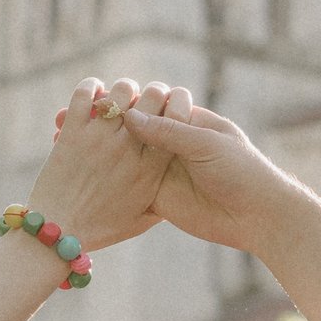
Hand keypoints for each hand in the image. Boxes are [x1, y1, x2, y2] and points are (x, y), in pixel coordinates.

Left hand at [20, 79, 171, 254]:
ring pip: (121, 91)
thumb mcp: (142, 219)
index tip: (173, 106)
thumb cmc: (102, 228)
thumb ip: (163, 196)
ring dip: (124, 89)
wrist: (58, 232)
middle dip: (155, 91)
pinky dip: (92, 87)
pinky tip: (95, 92)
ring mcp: (98, 139)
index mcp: (150, 170)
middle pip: (153, 97)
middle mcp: (127, 150)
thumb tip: (181, 180)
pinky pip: (85, 94)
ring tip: (122, 97)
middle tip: (148, 97)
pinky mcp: (72, 133)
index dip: (178, 104)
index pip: (175, 120)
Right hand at [69, 80, 283, 250]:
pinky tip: (80, 171)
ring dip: (99, 148)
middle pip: (131, 127)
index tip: (97, 102)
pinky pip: (127, 181)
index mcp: (189, 120)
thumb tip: (129, 114)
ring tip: (61, 140)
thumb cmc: (242, 172)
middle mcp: (174, 142)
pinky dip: (106, 176)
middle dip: (104, 123)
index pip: (149, 103)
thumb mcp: (206, 145)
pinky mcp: (159, 195)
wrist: (259, 217)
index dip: (122, 102)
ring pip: (125, 153)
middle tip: (68, 118)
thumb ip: (168, 131)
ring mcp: (165, 169)